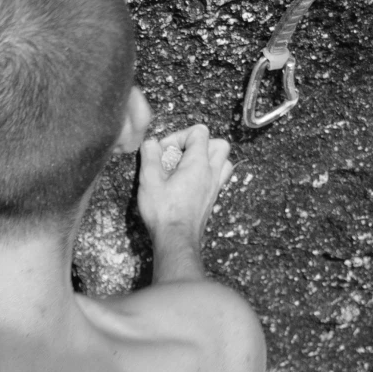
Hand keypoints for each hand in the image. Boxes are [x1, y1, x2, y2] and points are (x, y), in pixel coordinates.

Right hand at [135, 125, 230, 242]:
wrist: (176, 239)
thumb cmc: (163, 212)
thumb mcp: (148, 180)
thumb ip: (149, 156)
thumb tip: (150, 144)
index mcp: (199, 163)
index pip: (199, 132)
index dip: (179, 136)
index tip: (165, 152)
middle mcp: (212, 173)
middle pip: (219, 143)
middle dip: (199, 144)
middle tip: (180, 156)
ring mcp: (215, 187)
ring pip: (224, 161)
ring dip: (208, 158)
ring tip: (188, 166)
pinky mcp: (212, 199)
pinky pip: (219, 177)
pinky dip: (208, 173)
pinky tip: (189, 182)